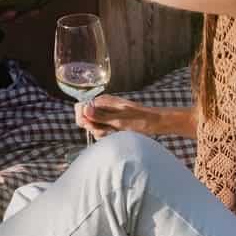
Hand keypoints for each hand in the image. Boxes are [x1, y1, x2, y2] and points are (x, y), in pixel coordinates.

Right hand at [75, 94, 190, 139]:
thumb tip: (85, 110)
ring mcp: (107, 114)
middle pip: (86, 119)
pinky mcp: (111, 122)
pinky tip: (116, 134)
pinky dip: (106, 134)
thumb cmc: (140, 120)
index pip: (80, 107)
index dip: (83, 119)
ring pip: (94, 126)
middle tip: (108, 130)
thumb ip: (101, 116)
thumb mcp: (120, 120)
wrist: (155, 123)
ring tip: (115, 132)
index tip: (91, 126)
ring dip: (101, 132)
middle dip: (94, 127)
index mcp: (103, 101)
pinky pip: (102, 130)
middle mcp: (102, 106)